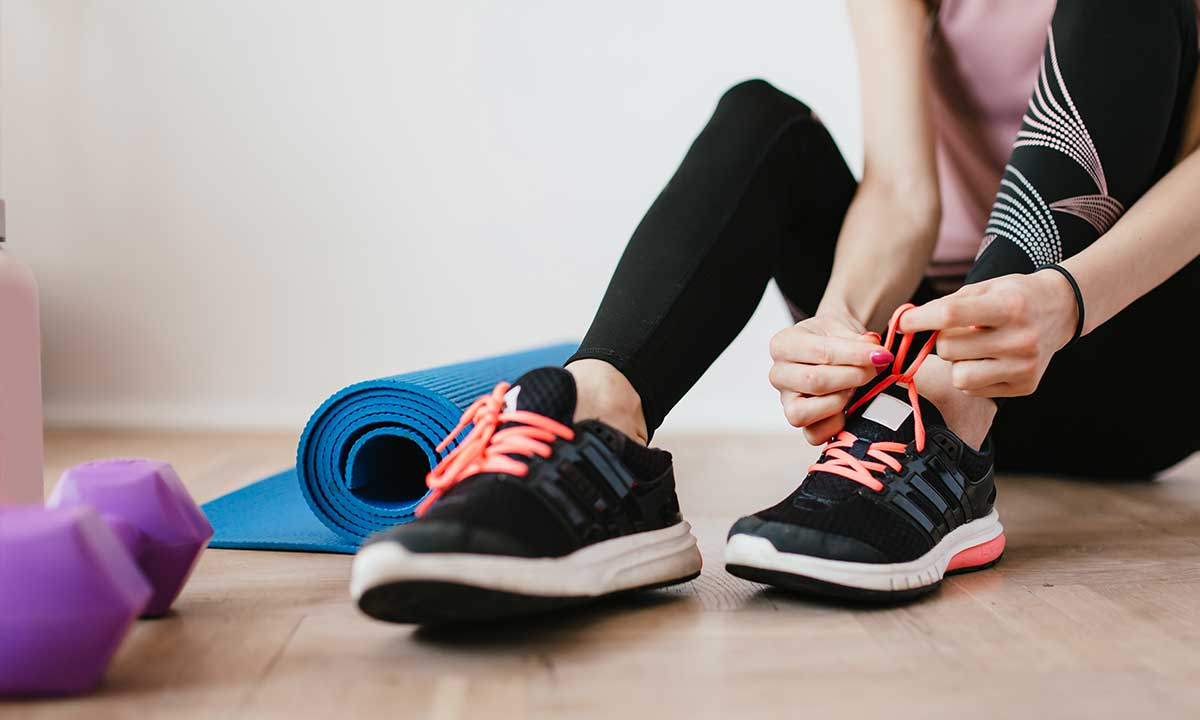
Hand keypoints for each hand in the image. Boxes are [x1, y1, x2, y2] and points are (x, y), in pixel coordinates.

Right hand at [769, 314, 892, 443]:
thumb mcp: (844, 326)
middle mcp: (779, 374)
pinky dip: (835, 424)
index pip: (819, 352)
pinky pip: (814, 434)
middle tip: (874, 369)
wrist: (830, 343)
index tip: (880, 354)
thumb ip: (858, 340)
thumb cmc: (833, 336)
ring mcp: (787, 401)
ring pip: (804, 413)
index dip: (854, 355)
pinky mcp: (800, 421)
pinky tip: (848, 406)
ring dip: (839, 401)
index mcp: (783, 345)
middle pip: (813, 382)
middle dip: (852, 377)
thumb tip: (875, 352)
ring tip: (855, 387)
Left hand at [899, 270, 1077, 396]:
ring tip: (975, 348)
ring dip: (956, 363)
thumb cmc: (1013, 296)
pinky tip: (989, 359)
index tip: (902, 323)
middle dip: (943, 340)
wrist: (1060, 309)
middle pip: (948, 350)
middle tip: (959, 331)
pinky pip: (973, 390)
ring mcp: (1025, 366)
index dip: (920, 320)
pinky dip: (971, 375)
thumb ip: (946, 305)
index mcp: (1009, 306)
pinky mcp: (1026, 386)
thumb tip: (906, 325)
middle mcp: (1020, 339)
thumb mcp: (984, 288)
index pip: (951, 315)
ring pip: (959, 376)